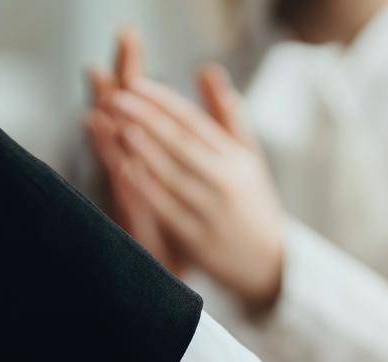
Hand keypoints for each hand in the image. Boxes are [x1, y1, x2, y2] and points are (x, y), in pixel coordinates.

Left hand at [88, 34, 286, 309]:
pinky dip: (147, 189)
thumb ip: (227, 114)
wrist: (271, 266)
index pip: (196, 123)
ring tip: (119, 126)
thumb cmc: (252, 205)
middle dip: (148, 118)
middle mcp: (227, 182)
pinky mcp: (200, 241)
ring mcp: (213, 212)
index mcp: (237, 159)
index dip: (164, 101)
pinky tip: (125, 170)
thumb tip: (206, 69)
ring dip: (145, 149)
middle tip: (117, 97)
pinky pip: (169, 210)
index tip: (136, 84)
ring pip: (174, 175)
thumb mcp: (249, 157)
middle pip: (182, 144)